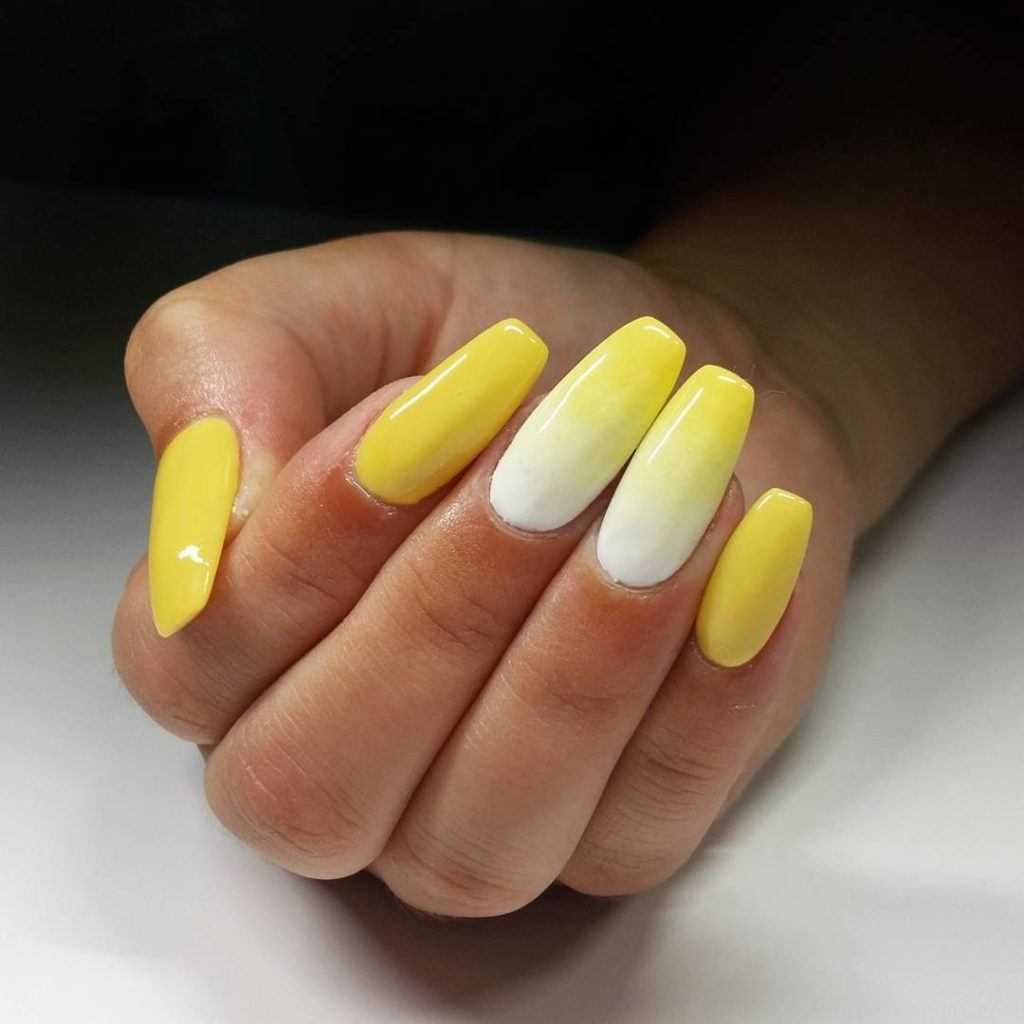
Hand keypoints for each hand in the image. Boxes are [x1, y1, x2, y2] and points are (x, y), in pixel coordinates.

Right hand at [113, 230, 856, 915]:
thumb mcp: (345, 301)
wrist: (668, 385)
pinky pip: (644, 825)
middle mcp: (339, 764)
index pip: (200, 658)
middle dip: (446, 602)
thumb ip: (225, 368)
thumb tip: (206, 513)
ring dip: (582, 653)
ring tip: (669, 488)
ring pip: (482, 836)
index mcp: (236, 646)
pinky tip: (743, 541)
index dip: (310, 540)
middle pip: (322, 779)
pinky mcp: (618, 833)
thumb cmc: (501, 350)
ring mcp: (476, 822)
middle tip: (558, 448)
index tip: (428, 400)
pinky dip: (706, 688)